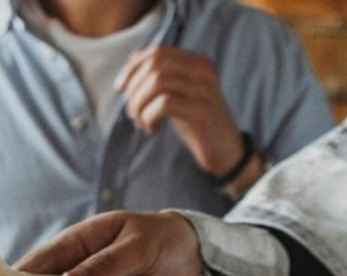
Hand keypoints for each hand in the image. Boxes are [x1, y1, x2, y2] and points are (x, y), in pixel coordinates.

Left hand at [116, 45, 244, 179]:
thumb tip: (131, 67)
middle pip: (154, 65)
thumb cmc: (197, 125)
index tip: (120, 88)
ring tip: (141, 123)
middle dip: (134, 89)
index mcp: (197, 62)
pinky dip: (149, 117)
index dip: (132, 68)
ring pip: (156, 82)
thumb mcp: (179, 97)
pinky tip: (152, 130)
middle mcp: (202, 70)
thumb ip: (162, 80)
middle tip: (133, 113)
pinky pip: (163, 104)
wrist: (226, 152)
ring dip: (139, 105)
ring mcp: (203, 90)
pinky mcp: (200, 111)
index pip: (157, 52)